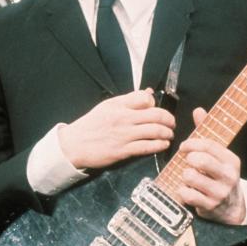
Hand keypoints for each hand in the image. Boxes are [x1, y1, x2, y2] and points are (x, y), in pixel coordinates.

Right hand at [58, 89, 174, 169]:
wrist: (74, 145)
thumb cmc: (91, 125)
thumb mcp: (107, 106)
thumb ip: (128, 100)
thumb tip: (149, 94)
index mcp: (118, 105)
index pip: (145, 98)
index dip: (155, 104)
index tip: (156, 109)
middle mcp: (123, 118)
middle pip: (156, 115)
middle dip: (169, 119)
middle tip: (172, 123)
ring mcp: (124, 135)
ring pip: (155, 131)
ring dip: (167, 133)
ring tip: (169, 134)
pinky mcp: (123, 151)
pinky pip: (147, 147)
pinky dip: (159, 145)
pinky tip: (163, 144)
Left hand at [176, 107, 245, 223]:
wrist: (232, 207)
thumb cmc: (219, 176)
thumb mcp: (218, 156)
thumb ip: (207, 133)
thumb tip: (198, 110)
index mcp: (231, 160)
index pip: (209, 145)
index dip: (192, 143)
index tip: (184, 146)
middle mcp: (228, 176)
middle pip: (200, 160)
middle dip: (188, 159)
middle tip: (187, 162)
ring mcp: (219, 192)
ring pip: (191, 176)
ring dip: (184, 175)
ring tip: (188, 177)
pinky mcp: (209, 206)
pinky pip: (187, 194)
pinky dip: (182, 191)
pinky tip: (187, 190)